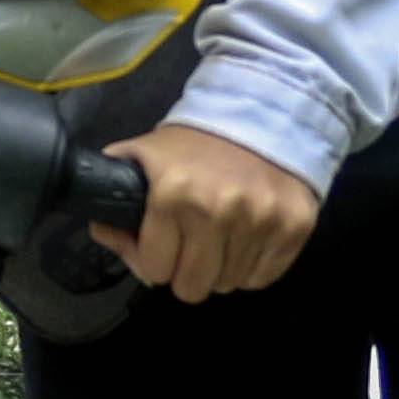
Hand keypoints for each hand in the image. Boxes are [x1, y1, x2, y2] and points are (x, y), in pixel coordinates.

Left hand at [102, 125, 320, 304]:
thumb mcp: (147, 153)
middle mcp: (219, 213)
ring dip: (220, 268)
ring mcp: (261, 222)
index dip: (152, 260)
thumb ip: (116, 192)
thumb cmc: (198, 139)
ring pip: (228, 285)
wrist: (264, 110)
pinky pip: (263, 278)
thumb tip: (104, 230)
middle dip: (185, 272)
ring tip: (220, 238)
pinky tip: (245, 239)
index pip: (155, 270)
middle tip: (190, 247)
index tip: (159, 245)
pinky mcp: (294, 228)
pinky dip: (251, 266)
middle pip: (192, 288)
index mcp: (174, 195)